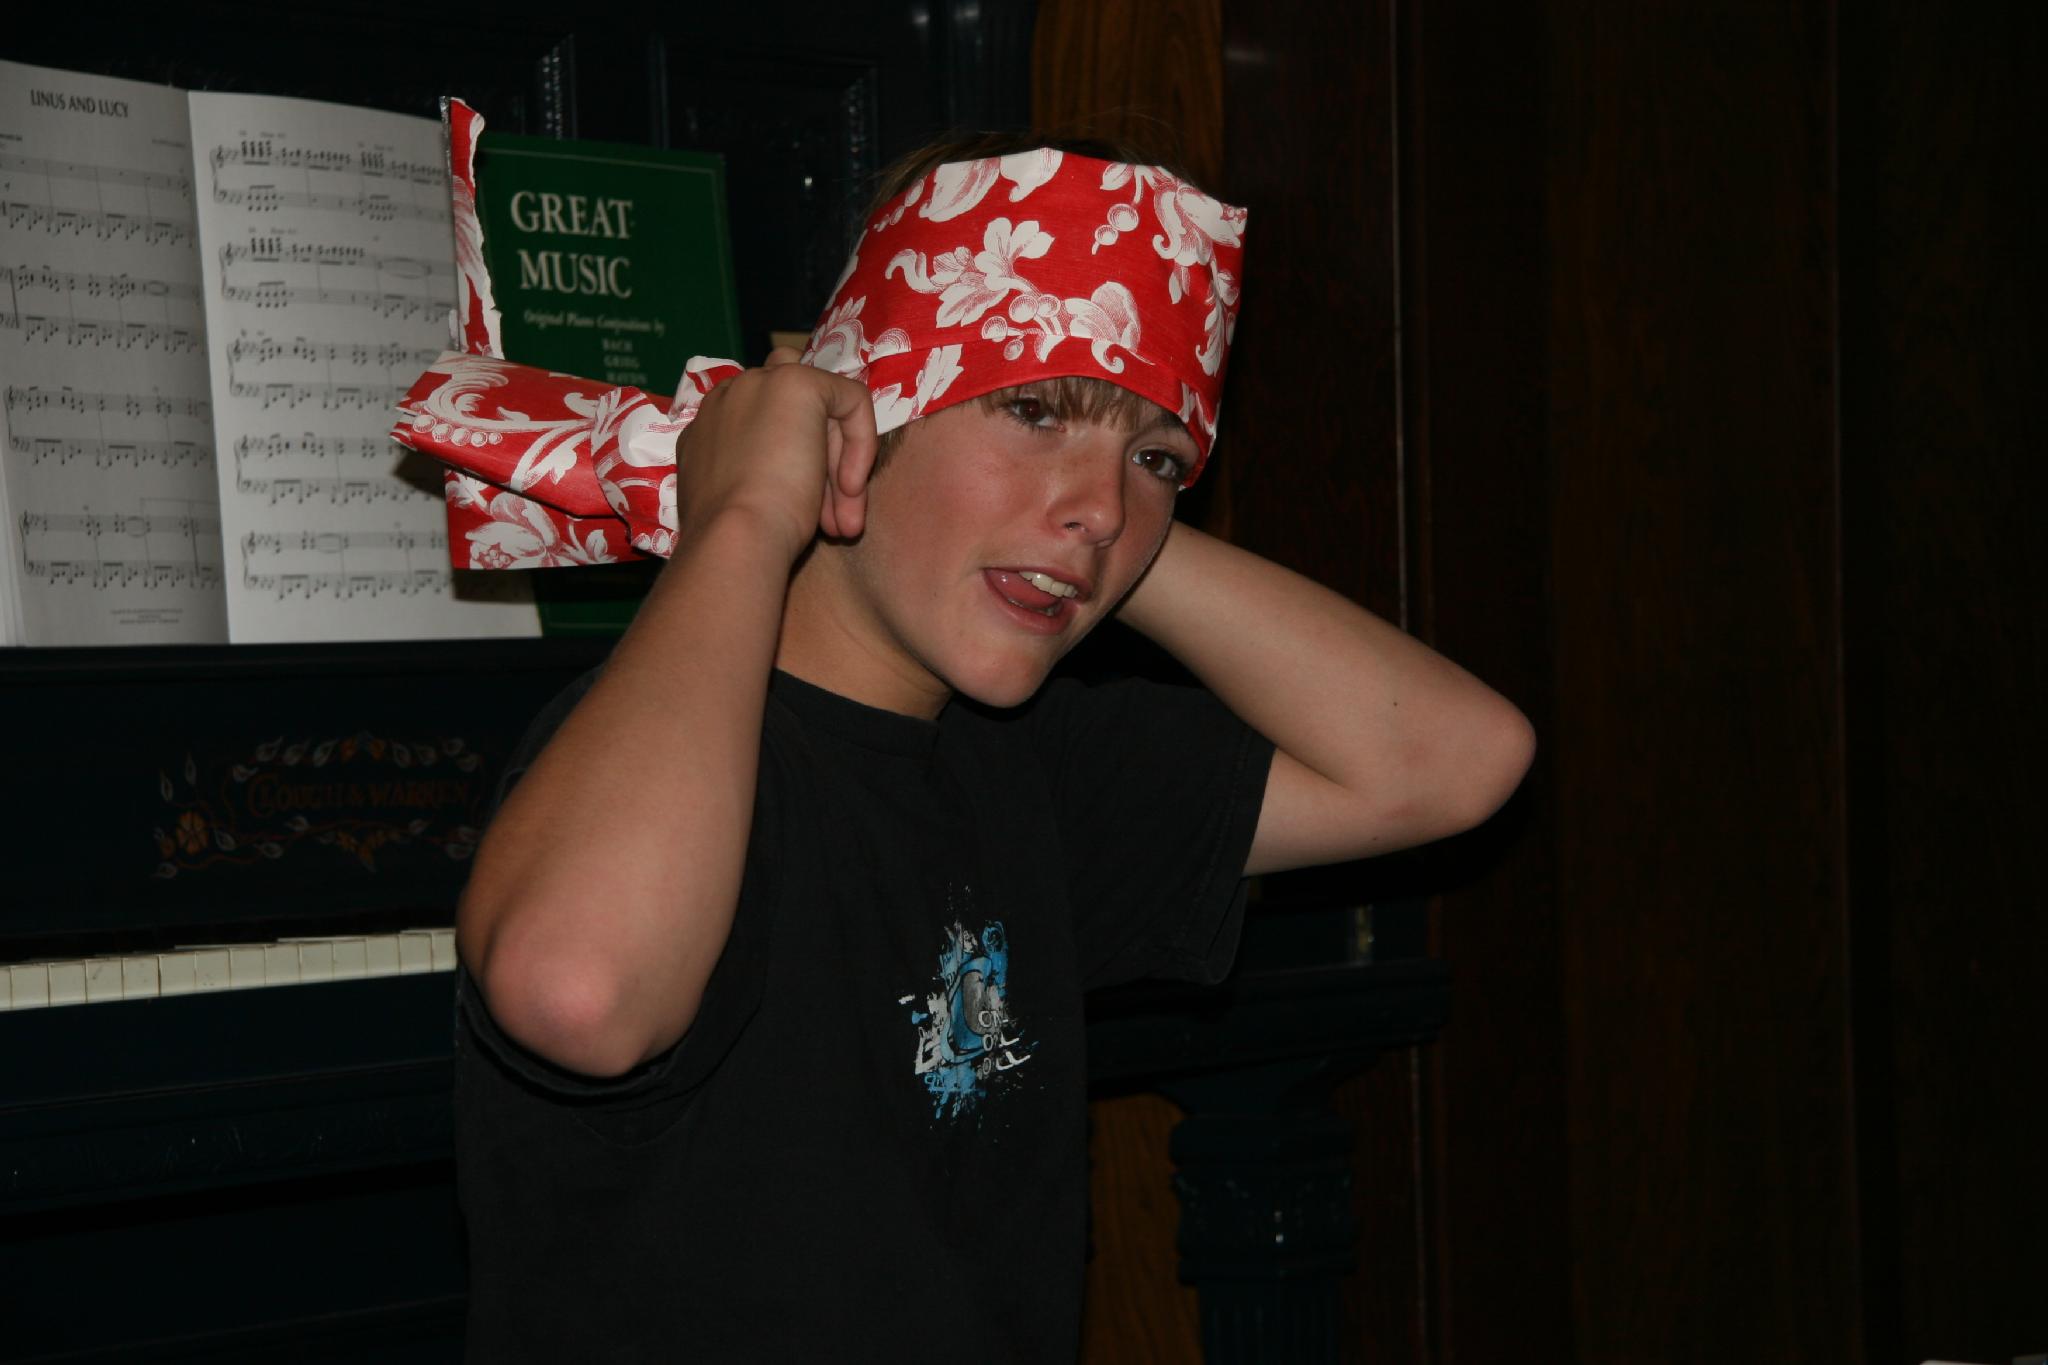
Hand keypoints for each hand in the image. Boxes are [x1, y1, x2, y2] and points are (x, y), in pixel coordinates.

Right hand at [672, 346, 878, 560]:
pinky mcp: (797, 382)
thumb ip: (765, 475)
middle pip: (797, 418)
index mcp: (711, 425)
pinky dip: (861, 444)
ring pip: (824, 414)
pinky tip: (850, 488)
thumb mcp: (749, 498)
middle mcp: (731, 395)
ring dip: (840, 469)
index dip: (798, 467)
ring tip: (847, 525)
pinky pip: (851, 400)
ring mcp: (759, 382)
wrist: (734, 538)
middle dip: (823, 470)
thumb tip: (802, 483)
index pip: (767, 427)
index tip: (809, 513)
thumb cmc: (739, 535)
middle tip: (836, 524)